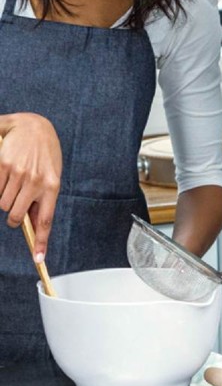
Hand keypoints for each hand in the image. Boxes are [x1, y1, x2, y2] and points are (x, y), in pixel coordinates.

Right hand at [0, 114, 61, 259]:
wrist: (35, 126)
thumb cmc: (44, 154)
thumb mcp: (51, 176)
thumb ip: (41, 200)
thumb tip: (33, 226)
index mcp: (52, 187)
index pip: (45, 221)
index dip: (41, 243)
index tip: (39, 260)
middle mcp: (36, 182)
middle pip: (16, 217)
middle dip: (13, 217)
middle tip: (15, 206)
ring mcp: (19, 174)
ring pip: (3, 204)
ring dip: (4, 198)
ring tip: (13, 182)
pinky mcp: (3, 165)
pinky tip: (5, 173)